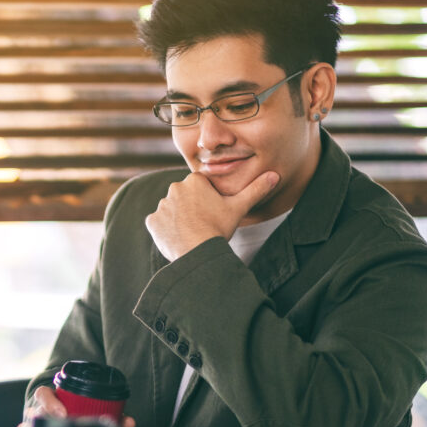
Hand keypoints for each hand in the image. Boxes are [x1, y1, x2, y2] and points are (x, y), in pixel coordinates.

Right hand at [13, 386, 134, 426]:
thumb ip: (110, 413)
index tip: (63, 414)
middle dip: (37, 425)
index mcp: (51, 399)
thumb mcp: (89, 408)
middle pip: (33, 415)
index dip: (50, 402)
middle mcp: (40, 411)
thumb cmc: (75, 410)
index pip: (43, 394)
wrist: (61, 414)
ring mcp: (34, 426)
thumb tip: (129, 422)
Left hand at [145, 170, 279, 261]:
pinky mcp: (152, 221)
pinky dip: (166, 230)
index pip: (200, 188)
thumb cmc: (219, 228)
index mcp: (194, 181)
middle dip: (192, 209)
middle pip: (184, 198)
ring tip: (192, 233)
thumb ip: (256, 190)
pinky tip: (178, 238)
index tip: (213, 214)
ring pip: (172, 210)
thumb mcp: (239, 207)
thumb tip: (275, 175)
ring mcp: (161, 205)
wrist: (198, 252)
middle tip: (203, 224)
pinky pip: (158, 223)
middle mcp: (174, 188)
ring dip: (179, 219)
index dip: (207, 201)